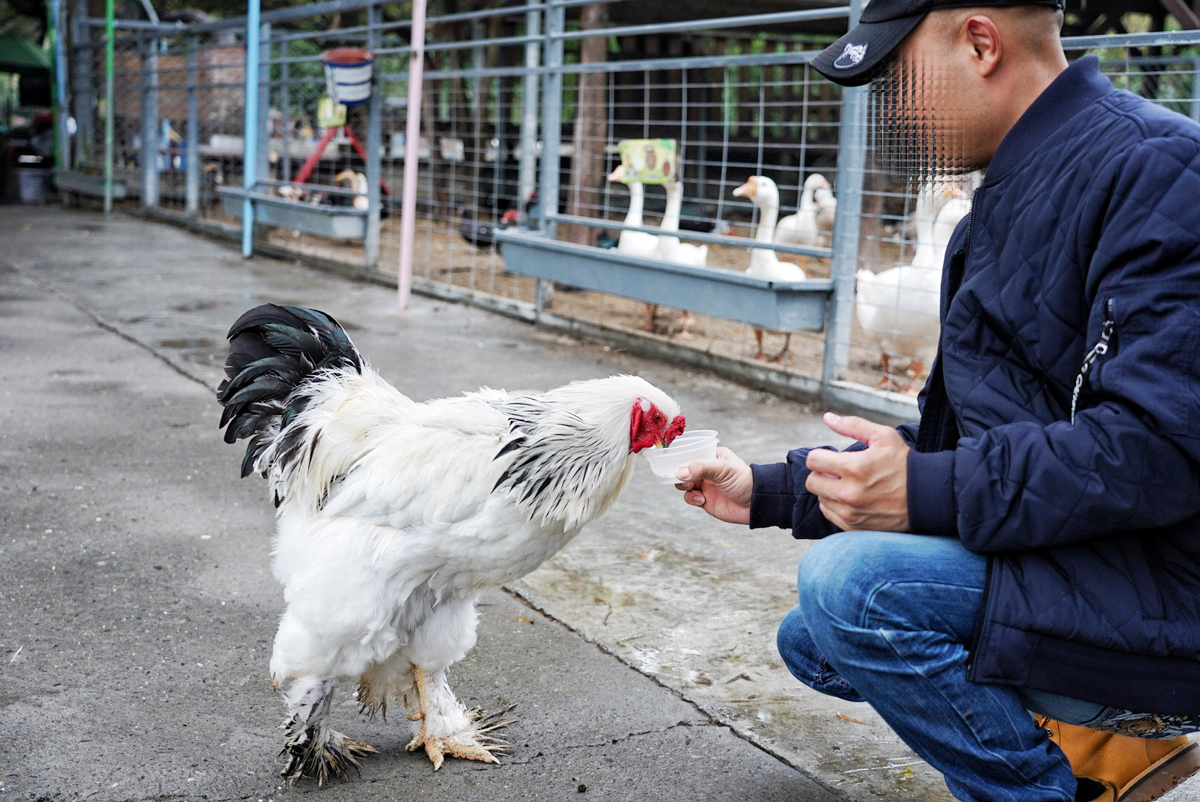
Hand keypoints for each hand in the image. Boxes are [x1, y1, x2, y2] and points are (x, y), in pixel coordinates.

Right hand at [674, 446, 752, 524]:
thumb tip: (679, 472)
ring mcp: (705, 485)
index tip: (674, 464)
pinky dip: (691, 498)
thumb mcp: (722, 469)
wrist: (756, 504)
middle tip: (683, 479)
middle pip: (684, 470)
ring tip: (692, 488)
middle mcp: (707, 470)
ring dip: (684, 486)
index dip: (681, 458)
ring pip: (684, 484)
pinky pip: (690, 498)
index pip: (691, 453)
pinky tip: (702, 500)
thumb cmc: (744, 481)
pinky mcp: (705, 500)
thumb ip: (700, 468)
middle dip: (680, 474)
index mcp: (712, 456)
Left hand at [804, 413, 910, 531]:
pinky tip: (851, 498)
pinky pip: (830, 514)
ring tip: (849, 484)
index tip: (832, 457)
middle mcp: (849, 493)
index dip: (820, 455)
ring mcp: (851, 513)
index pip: (813, 460)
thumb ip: (852, 425)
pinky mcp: (855, 527)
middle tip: (838, 471)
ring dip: (829, 490)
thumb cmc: (904, 463)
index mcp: (854, 468)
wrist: (927, 496)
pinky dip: (835, 505)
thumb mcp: (883, 437)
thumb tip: (827, 417)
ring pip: (820, 498)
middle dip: (822, 473)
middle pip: (812, 482)